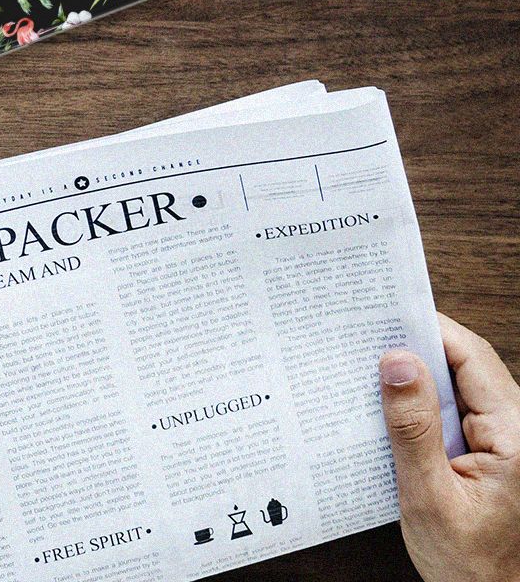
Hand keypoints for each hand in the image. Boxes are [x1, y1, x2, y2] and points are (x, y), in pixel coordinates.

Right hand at [380, 313, 519, 581]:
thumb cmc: (470, 566)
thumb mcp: (429, 497)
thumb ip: (413, 428)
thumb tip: (398, 362)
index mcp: (516, 435)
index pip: (472, 357)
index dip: (429, 328)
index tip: (385, 313)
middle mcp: (518, 430)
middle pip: (465, 364)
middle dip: (417, 347)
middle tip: (366, 335)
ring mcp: (506, 441)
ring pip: (458, 385)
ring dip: (417, 376)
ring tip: (370, 368)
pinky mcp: (491, 453)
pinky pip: (455, 410)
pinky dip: (423, 403)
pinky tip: (390, 408)